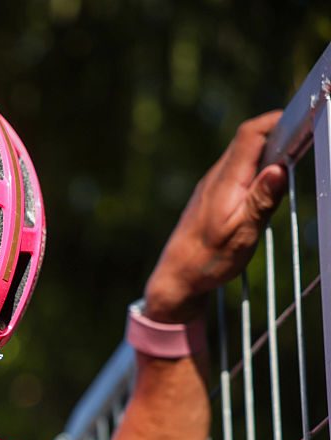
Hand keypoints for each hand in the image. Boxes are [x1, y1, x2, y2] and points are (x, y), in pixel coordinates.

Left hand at [145, 111, 288, 321]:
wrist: (176, 277)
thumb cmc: (208, 260)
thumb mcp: (242, 234)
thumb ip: (261, 201)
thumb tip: (280, 167)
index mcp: (225, 181)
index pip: (250, 134)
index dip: (277, 120)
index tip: (304, 120)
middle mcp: (216, 177)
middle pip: (248, 139)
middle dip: (278, 131)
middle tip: (306, 138)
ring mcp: (212, 185)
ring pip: (242, 154)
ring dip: (268, 149)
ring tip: (293, 156)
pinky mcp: (211, 195)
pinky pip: (237, 170)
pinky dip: (256, 166)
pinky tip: (268, 181)